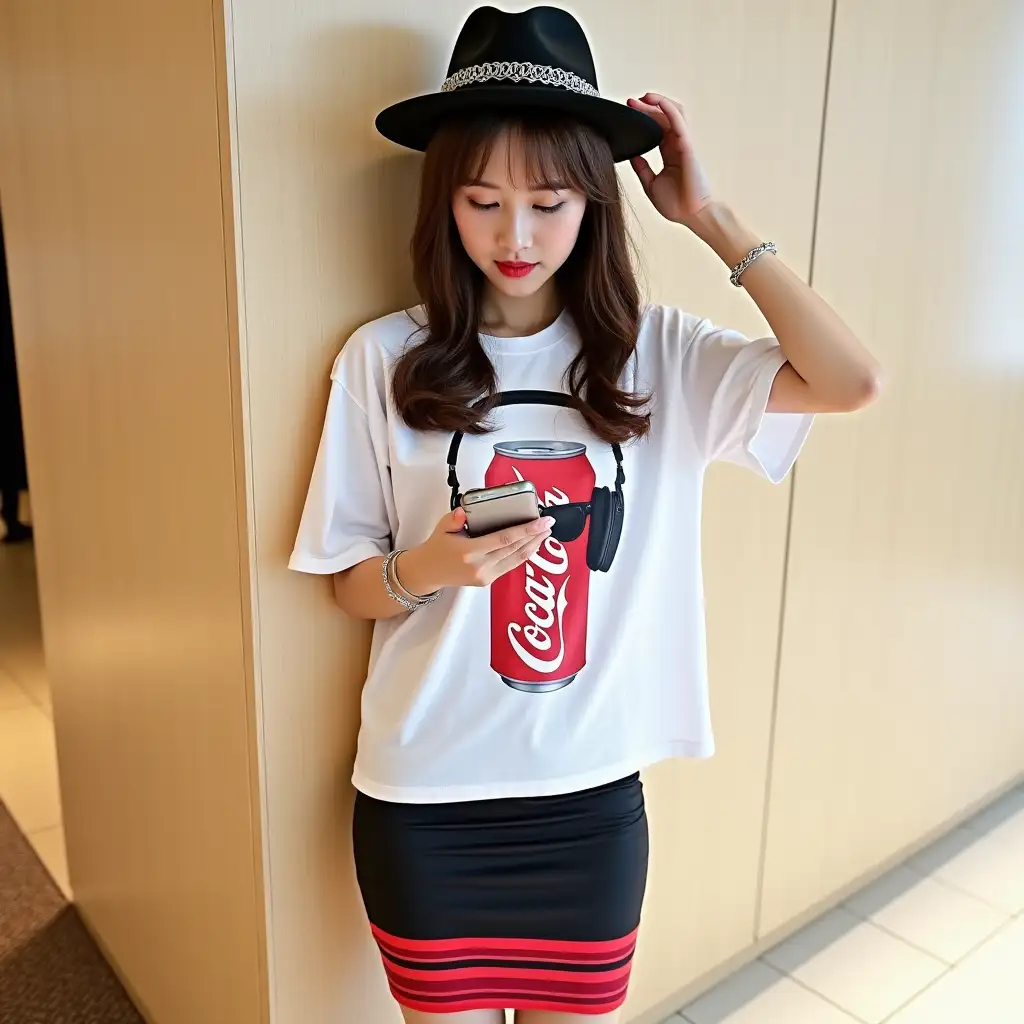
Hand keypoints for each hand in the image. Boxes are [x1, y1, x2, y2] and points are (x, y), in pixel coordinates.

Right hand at [398, 507, 554, 593]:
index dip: (526, 530)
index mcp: (469, 552)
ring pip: (516, 560)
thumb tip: (466, 511)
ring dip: (534, 546)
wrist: (428, 572)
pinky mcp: (487, 581)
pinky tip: (531, 544)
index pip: (504, 539)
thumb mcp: (442, 527)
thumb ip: (455, 518)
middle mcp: (480, 566)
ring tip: (545, 533)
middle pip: (515, 549)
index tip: (542, 522)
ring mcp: (485, 576)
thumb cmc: (437, 547)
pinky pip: (510, 566)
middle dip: (535, 536)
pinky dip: (523, 554)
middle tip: (549, 523)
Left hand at [627, 93, 714, 228]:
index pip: (656, 128)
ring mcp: (683, 143)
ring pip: (672, 113)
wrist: (692, 215)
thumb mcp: (651, 184)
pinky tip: (655, 101)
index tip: (628, 112)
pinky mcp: (687, 145)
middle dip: (647, 107)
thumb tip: (633, 156)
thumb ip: (642, 169)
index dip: (643, 118)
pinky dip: (666, 108)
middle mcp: (677, 144)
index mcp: (669, 152)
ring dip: (657, 102)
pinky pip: (678, 121)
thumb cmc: (677, 204)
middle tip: (630, 102)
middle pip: (663, 117)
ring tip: (641, 98)